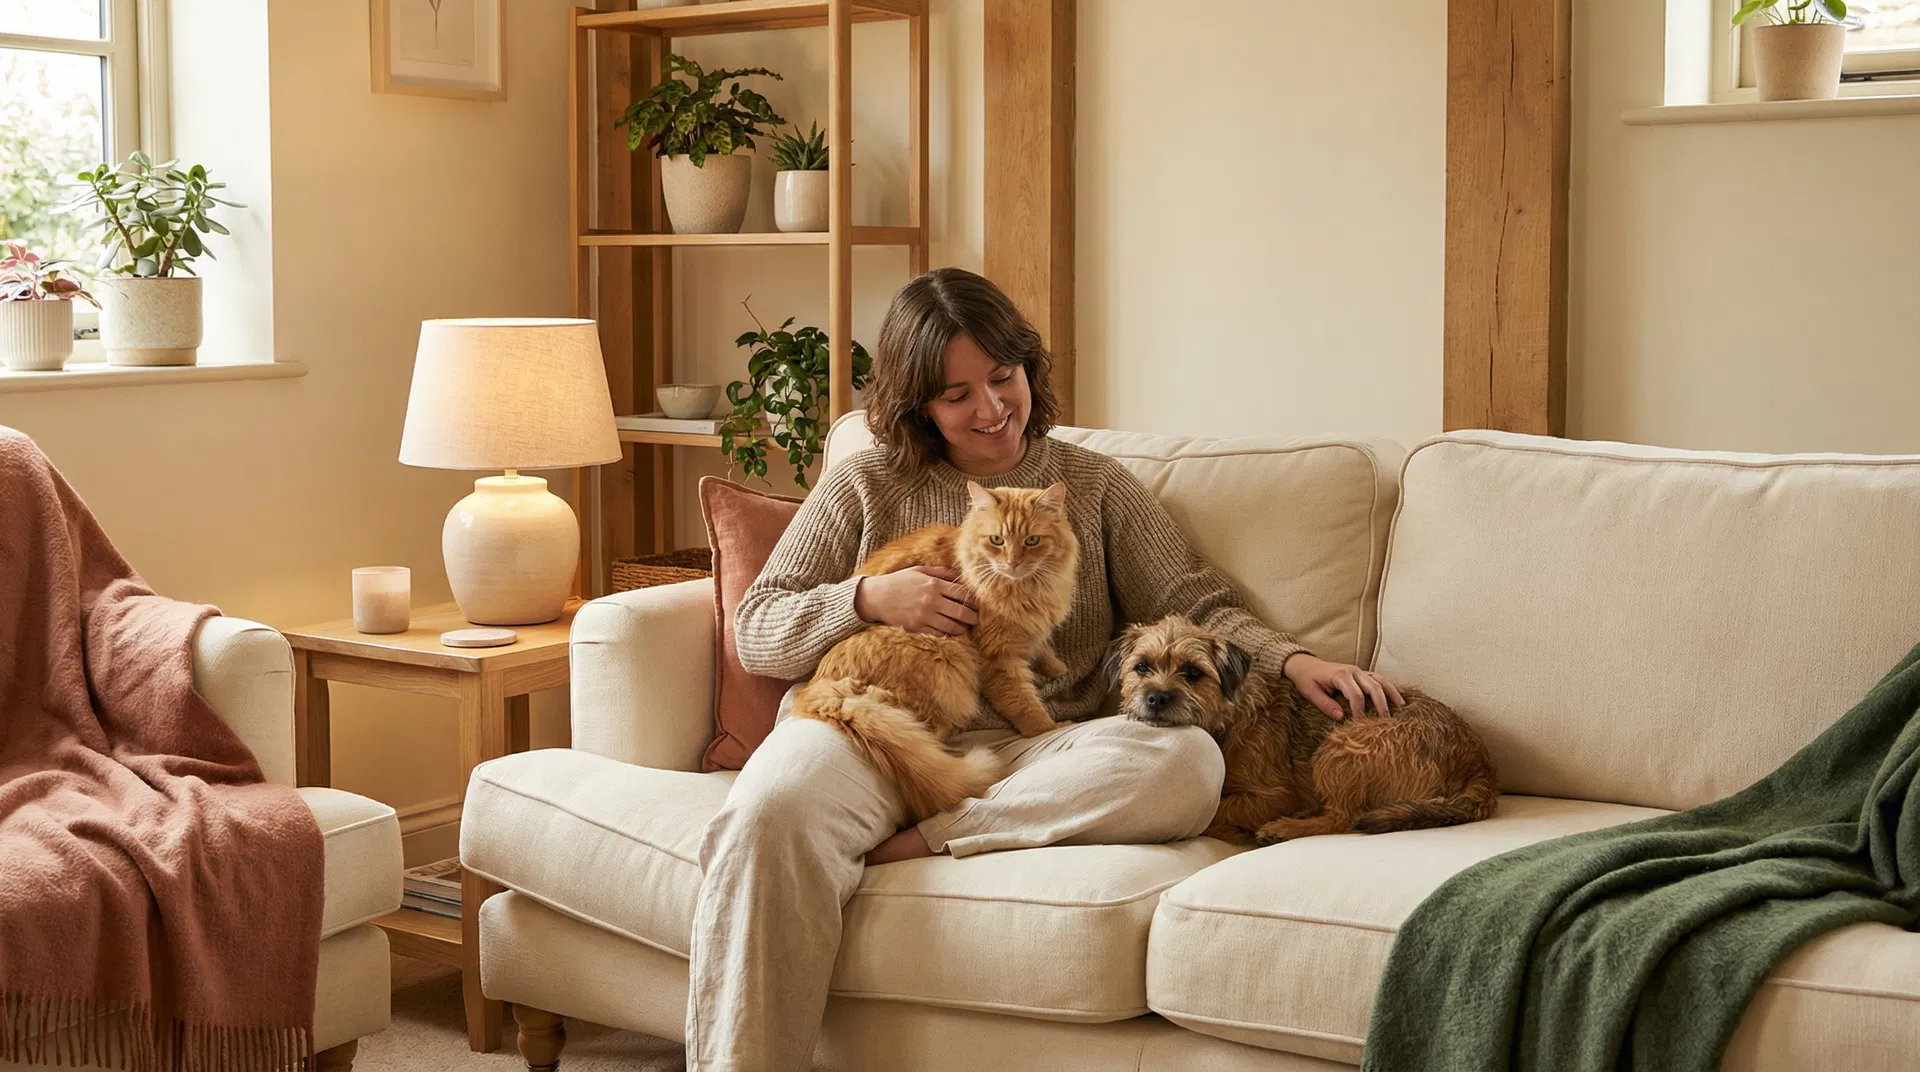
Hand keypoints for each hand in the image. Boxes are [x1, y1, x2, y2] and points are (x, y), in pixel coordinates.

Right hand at [854, 566, 977, 635]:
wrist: (876, 597)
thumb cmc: (899, 581)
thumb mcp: (919, 571)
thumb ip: (940, 572)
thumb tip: (959, 576)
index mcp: (933, 584)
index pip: (962, 593)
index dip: (973, 600)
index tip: (977, 603)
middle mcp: (931, 600)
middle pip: (961, 611)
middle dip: (973, 616)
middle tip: (976, 618)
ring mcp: (924, 616)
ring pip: (952, 626)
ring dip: (963, 628)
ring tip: (966, 627)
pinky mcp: (917, 628)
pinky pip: (938, 634)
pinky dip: (947, 634)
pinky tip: (950, 632)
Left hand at [1283, 653, 1404, 720]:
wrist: (1305, 664)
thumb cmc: (1307, 679)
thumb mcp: (1310, 692)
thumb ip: (1325, 704)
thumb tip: (1341, 717)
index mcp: (1340, 675)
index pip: (1355, 694)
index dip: (1359, 710)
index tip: (1361, 723)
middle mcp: (1353, 671)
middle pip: (1373, 686)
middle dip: (1381, 704)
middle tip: (1385, 720)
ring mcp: (1359, 671)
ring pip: (1380, 679)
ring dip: (1392, 692)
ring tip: (1401, 706)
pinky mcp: (1362, 673)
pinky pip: (1379, 678)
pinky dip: (1390, 685)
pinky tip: (1400, 694)